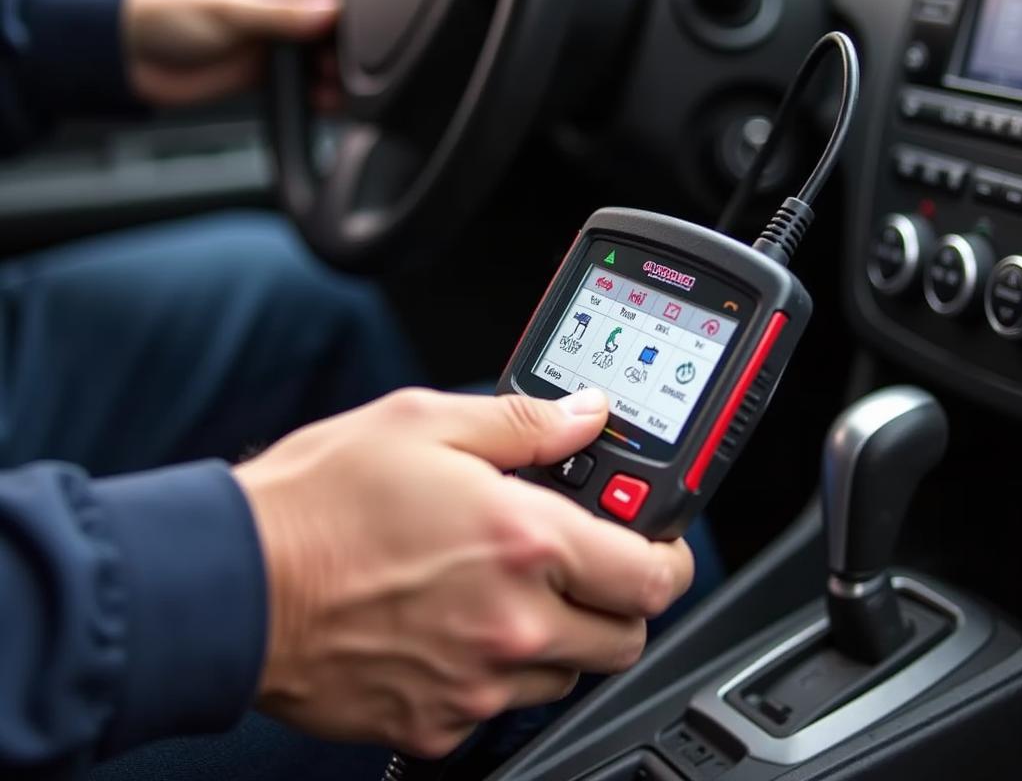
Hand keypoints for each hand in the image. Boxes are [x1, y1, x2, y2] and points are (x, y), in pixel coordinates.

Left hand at [123, 0, 339, 106]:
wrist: (127, 59)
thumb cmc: (161, 13)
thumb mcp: (227, 7)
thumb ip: (282, 11)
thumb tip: (332, 10)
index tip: (356, 25)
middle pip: (328, 16)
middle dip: (340, 41)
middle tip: (342, 62)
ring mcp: (273, 31)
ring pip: (319, 49)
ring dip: (331, 69)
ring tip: (336, 85)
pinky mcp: (268, 64)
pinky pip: (304, 77)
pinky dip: (317, 91)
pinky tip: (326, 100)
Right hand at [233, 388, 693, 758]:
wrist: (235, 582)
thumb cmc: (322, 499)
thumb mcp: (425, 423)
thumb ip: (524, 424)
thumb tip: (587, 416)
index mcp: (522, 542)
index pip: (650, 573)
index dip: (667, 556)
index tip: (656, 543)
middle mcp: (512, 623)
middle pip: (623, 636)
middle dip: (616, 598)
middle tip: (581, 562)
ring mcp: (476, 685)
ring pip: (566, 674)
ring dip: (559, 634)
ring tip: (505, 587)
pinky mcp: (435, 725)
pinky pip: (500, 709)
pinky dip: (496, 671)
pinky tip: (454, 627)